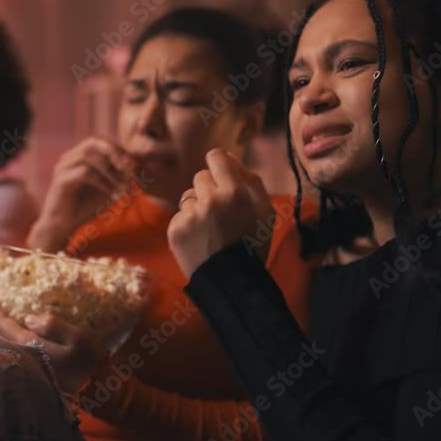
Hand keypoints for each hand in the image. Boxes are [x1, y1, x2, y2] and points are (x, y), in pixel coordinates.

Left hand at [0, 295, 106, 393]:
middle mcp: (23, 357)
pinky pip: (13, 349)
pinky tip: (11, 333)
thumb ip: (53, 326)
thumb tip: (28, 318)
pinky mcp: (33, 370)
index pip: (5, 326)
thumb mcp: (77, 339)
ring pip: (5, 343)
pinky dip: (7, 338)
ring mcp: (27, 365)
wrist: (93, 391)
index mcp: (30, 347)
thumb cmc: (87, 362)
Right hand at [27, 137, 132, 251]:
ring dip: (110, 170)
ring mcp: (63, 167)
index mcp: (79, 156)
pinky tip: (112, 194)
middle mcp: (69, 158)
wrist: (62, 226)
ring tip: (122, 185)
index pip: (101, 142)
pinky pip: (85, 173)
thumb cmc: (84, 207)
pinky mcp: (61, 180)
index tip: (134, 164)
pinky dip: (103, 182)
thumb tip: (136, 165)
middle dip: (114, 152)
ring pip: (89, 156)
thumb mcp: (107, 190)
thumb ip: (119, 177)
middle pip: (93, 142)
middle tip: (129, 166)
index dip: (119, 149)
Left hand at [167, 148, 276, 278]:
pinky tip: (200, 240)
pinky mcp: (175, 229)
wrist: (232, 283)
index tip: (221, 174)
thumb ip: (252, 181)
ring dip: (197, 207)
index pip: (216, 157)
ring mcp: (190, 215)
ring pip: (188, 196)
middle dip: (209, 190)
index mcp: (235, 193)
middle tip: (220, 212)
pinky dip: (188, 225)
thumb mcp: (265, 213)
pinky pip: (180, 215)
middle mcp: (210, 200)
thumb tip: (232, 158)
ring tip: (211, 230)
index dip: (219, 164)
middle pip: (201, 176)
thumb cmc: (253, 246)